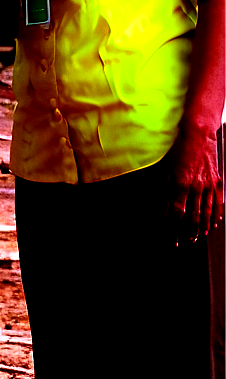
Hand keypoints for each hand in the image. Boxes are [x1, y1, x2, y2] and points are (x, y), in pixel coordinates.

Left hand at [167, 127, 223, 244]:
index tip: (169, 239)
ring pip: (205, 213)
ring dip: (200, 228)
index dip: (171, 228)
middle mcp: (193, 187)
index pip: (174, 213)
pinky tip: (213, 224)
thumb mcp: (164, 168)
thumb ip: (163, 188)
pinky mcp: (217, 182)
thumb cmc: (176, 150)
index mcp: (178, 183)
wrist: (197, 134)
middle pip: (190, 217)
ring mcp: (207, 185)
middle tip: (181, 243)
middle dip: (185, 232)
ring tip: (196, 237)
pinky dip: (215, 216)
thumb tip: (160, 207)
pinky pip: (218, 203)